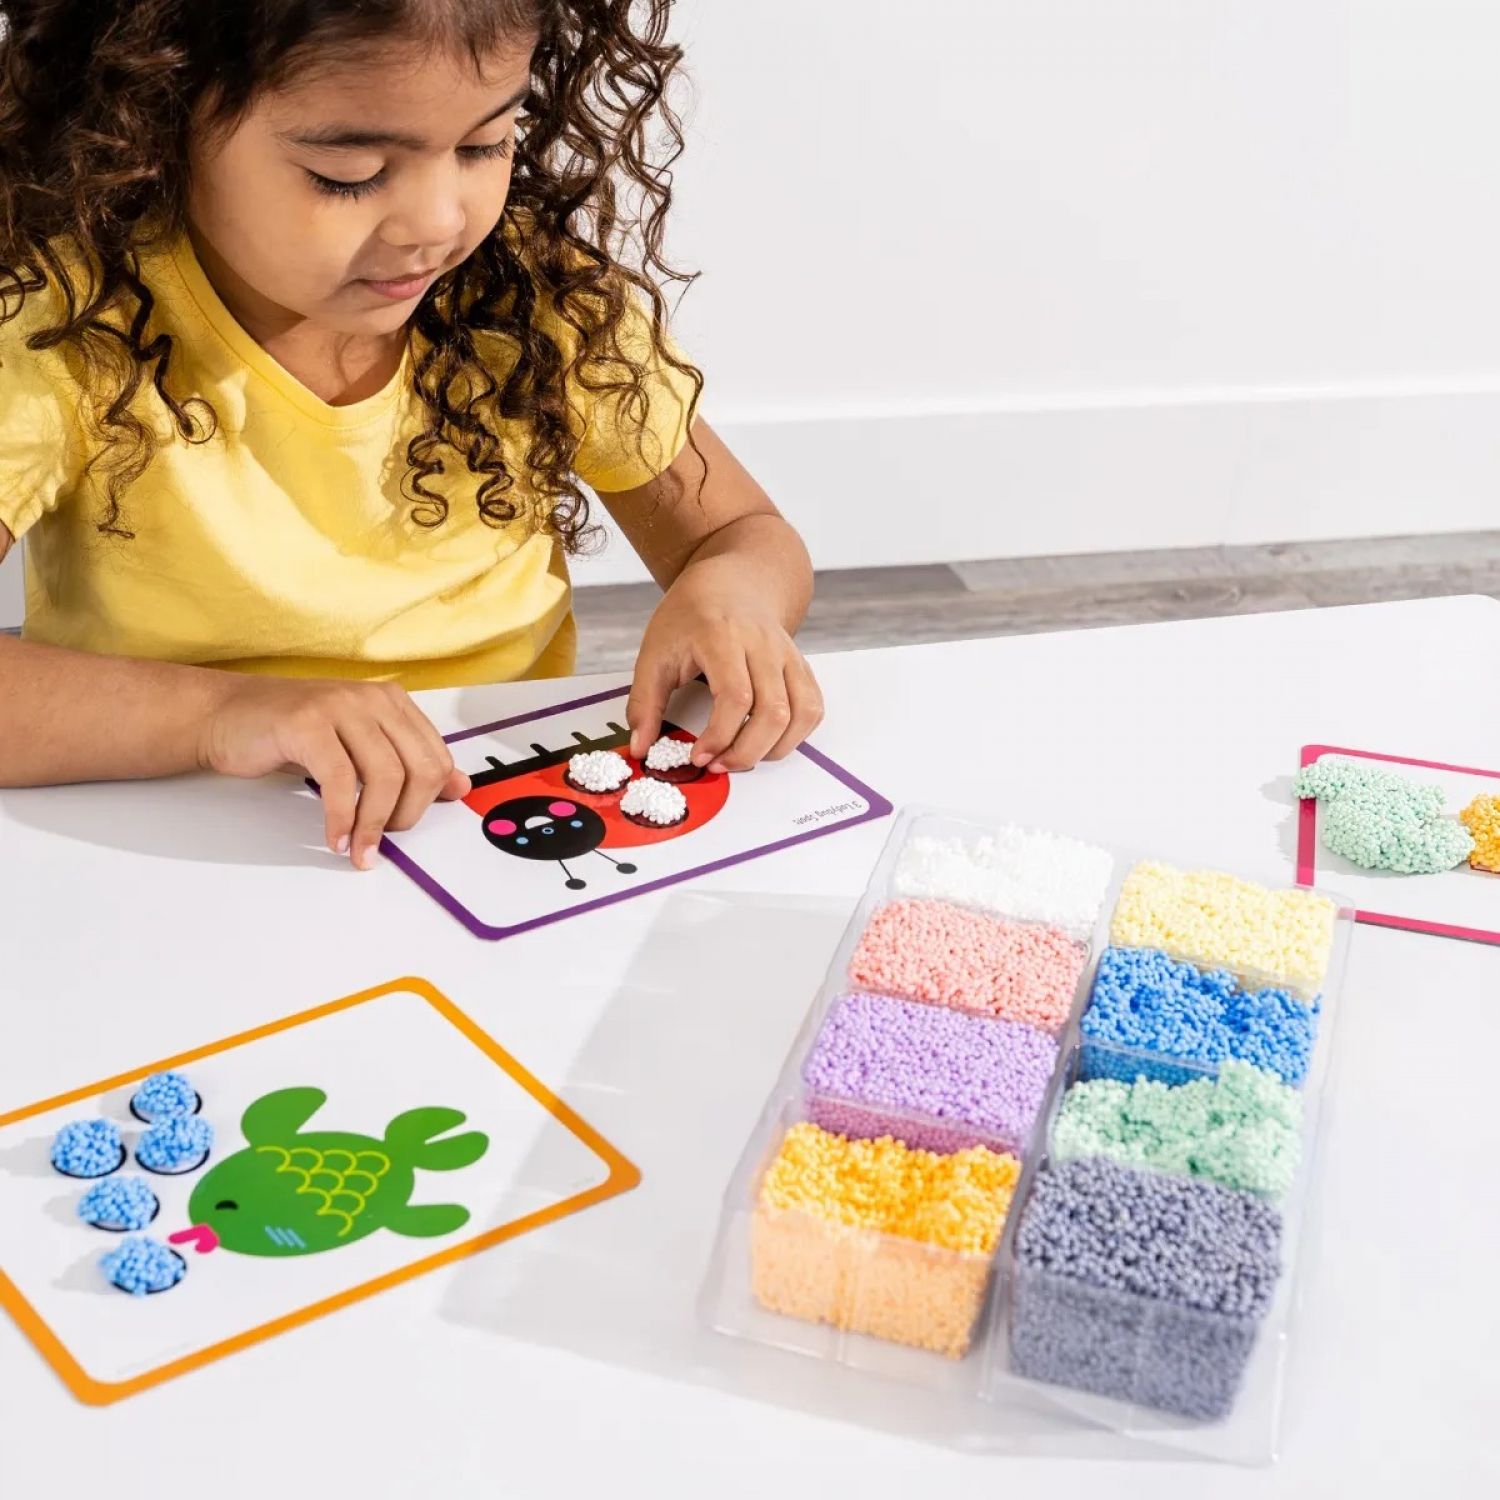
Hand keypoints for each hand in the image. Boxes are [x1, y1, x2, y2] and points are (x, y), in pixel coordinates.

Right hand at [197, 677, 469, 868]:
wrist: (224, 714)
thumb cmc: (291, 734)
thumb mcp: (358, 747)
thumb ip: (407, 764)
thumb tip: (459, 787)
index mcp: (392, 702)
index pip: (436, 758)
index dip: (427, 801)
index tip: (405, 827)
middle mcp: (372, 699)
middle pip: (420, 768)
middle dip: (407, 815)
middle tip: (381, 840)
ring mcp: (340, 707)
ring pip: (385, 776)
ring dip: (374, 825)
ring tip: (358, 848)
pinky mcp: (307, 723)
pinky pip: (341, 781)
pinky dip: (341, 819)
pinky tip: (335, 838)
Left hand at [627, 570, 823, 770]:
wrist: (732, 582)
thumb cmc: (691, 616)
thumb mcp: (654, 653)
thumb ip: (645, 703)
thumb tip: (640, 748)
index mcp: (723, 637)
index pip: (735, 697)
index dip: (720, 736)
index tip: (699, 756)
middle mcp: (763, 644)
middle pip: (773, 711)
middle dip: (747, 751)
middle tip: (718, 765)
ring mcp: (788, 655)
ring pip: (800, 712)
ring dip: (774, 748)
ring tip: (742, 756)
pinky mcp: (801, 666)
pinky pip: (812, 708)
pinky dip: (795, 735)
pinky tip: (766, 742)